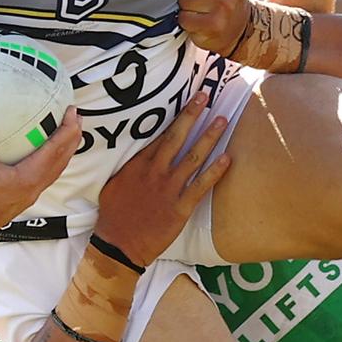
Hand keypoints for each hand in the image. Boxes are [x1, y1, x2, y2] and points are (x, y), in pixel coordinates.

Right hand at [0, 100, 81, 241]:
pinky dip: (51, 161)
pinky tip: (43, 153)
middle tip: (76, 118)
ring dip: (64, 151)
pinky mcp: (22, 197)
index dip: (67, 130)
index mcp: (27, 177)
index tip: (72, 112)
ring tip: (67, 134)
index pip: (56, 150)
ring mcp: (29, 194)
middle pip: (62, 159)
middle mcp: (33, 187)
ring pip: (55, 170)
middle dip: (72, 138)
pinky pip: (45, 176)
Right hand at [94, 92, 230, 266]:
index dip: (178, 116)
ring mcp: (169, 189)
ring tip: (222, 120)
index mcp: (139, 164)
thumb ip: (129, 166)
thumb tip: (138, 152)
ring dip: (209, 137)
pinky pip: (201, 186)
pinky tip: (227, 158)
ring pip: (193, 157)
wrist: (118, 244)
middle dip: (192, 115)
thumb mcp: (114, 183)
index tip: (192, 101)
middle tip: (206, 96)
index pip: (162, 134)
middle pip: (177, 137)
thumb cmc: (114, 214)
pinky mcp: (180, 207)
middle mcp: (155, 172)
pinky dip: (215, 171)